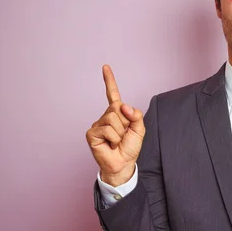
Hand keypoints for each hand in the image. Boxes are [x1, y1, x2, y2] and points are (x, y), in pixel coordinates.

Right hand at [85, 65, 145, 186]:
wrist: (123, 164)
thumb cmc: (129, 147)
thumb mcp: (139, 129)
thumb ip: (136, 115)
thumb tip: (123, 106)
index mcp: (117, 114)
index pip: (112, 94)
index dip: (109, 81)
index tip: (105, 67)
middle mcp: (105, 117)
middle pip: (118, 108)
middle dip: (126, 122)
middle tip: (123, 135)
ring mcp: (97, 124)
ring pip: (113, 119)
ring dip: (120, 132)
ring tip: (117, 141)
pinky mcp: (92, 133)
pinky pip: (107, 129)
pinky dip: (113, 138)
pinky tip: (110, 144)